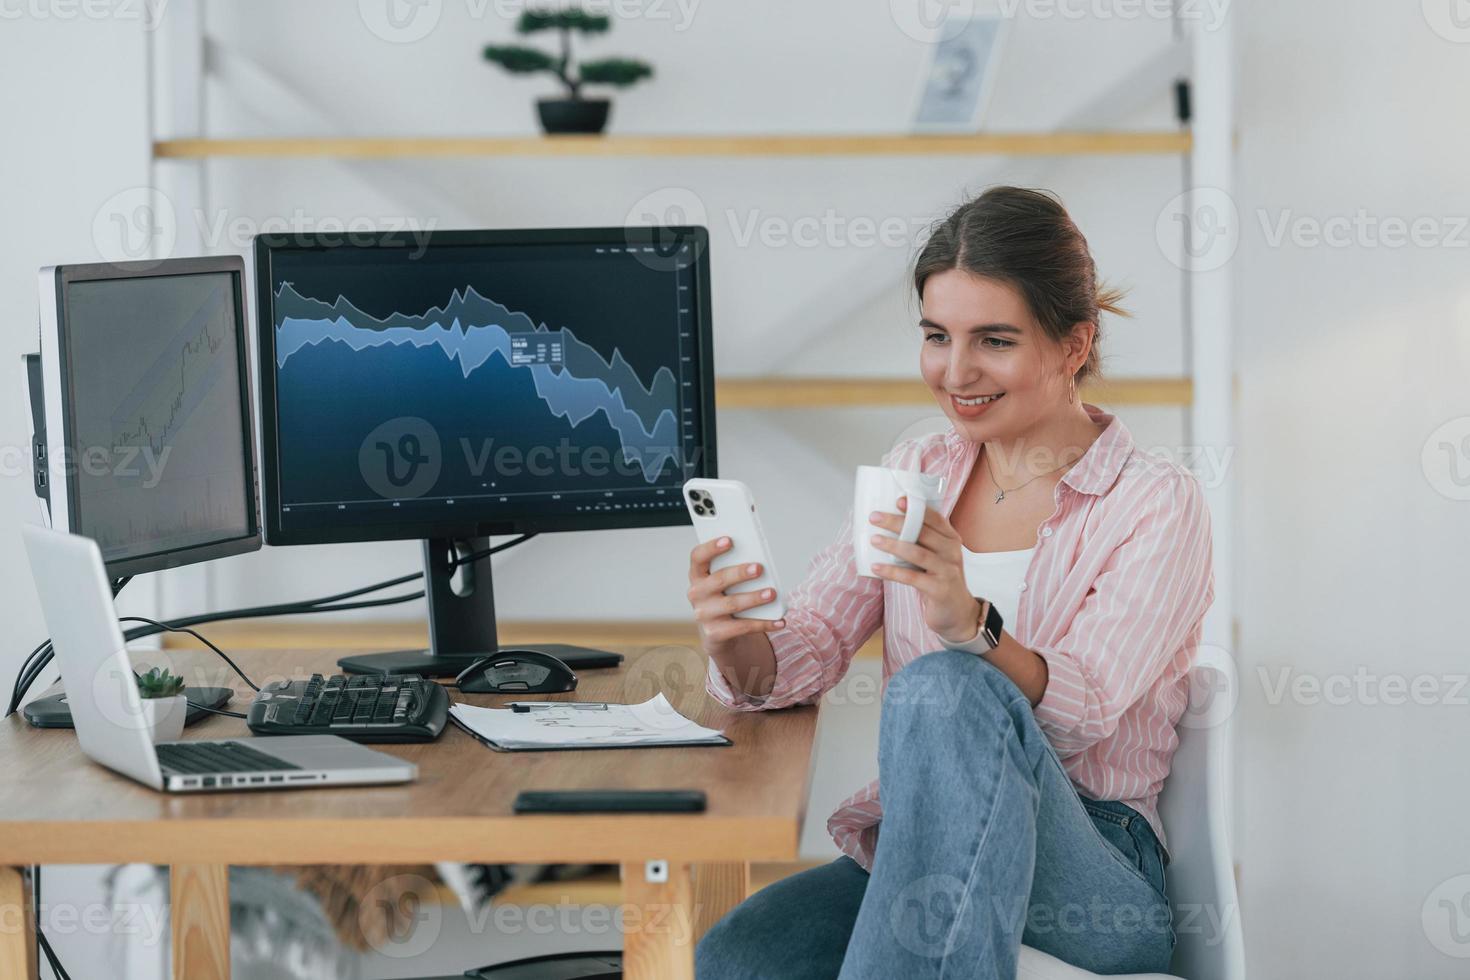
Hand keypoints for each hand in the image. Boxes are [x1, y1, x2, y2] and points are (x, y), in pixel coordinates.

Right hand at [686, 536, 786, 657]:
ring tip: (772, 593)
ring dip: (754, 598)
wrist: (717, 633)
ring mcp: (704, 615)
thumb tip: (759, 561)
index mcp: (698, 575)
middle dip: (740, 573)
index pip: (698, 557)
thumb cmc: (724, 597)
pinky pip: (742, 627)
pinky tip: (779, 621)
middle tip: (759, 568)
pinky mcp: (715, 633)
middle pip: (718, 580)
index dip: (711, 547)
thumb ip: (734, 568)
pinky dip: (763, 623)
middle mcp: (697, 594)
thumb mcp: (724, 582)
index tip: (729, 540)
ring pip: (732, 604)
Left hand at [868, 496, 981, 644]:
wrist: (958, 613)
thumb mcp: (935, 557)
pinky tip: (876, 568)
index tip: (898, 500)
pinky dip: (892, 572)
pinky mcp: (940, 590)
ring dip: (893, 545)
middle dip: (897, 523)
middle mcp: (952, 552)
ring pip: (917, 553)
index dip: (918, 508)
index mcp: (951, 540)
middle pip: (923, 532)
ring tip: (873, 540)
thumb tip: (886, 526)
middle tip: (875, 517)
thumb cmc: (939, 580)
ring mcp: (947, 571)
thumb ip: (920, 543)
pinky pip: (912, 578)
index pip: (936, 519)